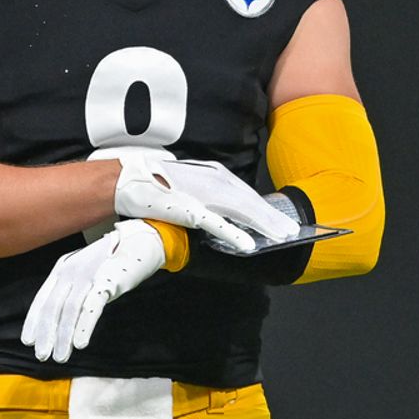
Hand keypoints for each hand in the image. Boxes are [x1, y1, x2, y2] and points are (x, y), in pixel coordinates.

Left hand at [21, 220, 165, 362]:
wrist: (137, 242)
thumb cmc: (110, 262)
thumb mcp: (85, 275)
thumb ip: (73, 292)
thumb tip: (61, 320)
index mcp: (61, 269)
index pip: (42, 299)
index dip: (34, 321)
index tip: (28, 341)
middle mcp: (70, 271)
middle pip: (52, 307)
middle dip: (46, 333)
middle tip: (42, 355)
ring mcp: (87, 275)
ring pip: (69, 310)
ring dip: (63, 336)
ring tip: (60, 356)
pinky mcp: (106, 280)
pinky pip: (91, 306)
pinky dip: (83, 326)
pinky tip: (79, 343)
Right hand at [113, 153, 299, 251]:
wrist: (127, 180)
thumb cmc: (157, 184)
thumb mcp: (191, 186)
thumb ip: (210, 196)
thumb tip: (228, 212)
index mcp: (213, 173)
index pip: (246, 194)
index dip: (265, 208)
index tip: (281, 221)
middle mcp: (213, 178)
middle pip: (250, 201)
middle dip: (272, 217)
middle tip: (292, 232)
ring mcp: (203, 193)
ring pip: (242, 210)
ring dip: (264, 225)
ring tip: (282, 237)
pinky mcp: (191, 208)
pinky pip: (217, 224)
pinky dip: (235, 234)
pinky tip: (249, 245)